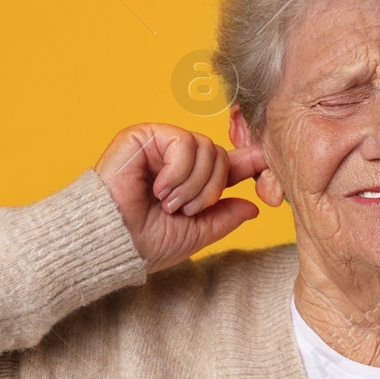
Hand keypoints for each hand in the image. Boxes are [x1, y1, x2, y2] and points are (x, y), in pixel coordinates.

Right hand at [93, 123, 266, 273]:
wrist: (114, 243)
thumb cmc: (145, 242)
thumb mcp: (197, 233)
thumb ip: (225, 217)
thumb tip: (253, 206)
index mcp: (187, 180)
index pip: (223, 163)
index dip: (246, 162)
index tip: (265, 159)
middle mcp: (174, 159)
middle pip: (219, 155)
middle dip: (210, 189)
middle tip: (185, 210)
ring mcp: (159, 144)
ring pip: (206, 148)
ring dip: (192, 185)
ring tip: (168, 203)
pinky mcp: (143, 135)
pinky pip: (183, 143)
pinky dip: (177, 173)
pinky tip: (158, 189)